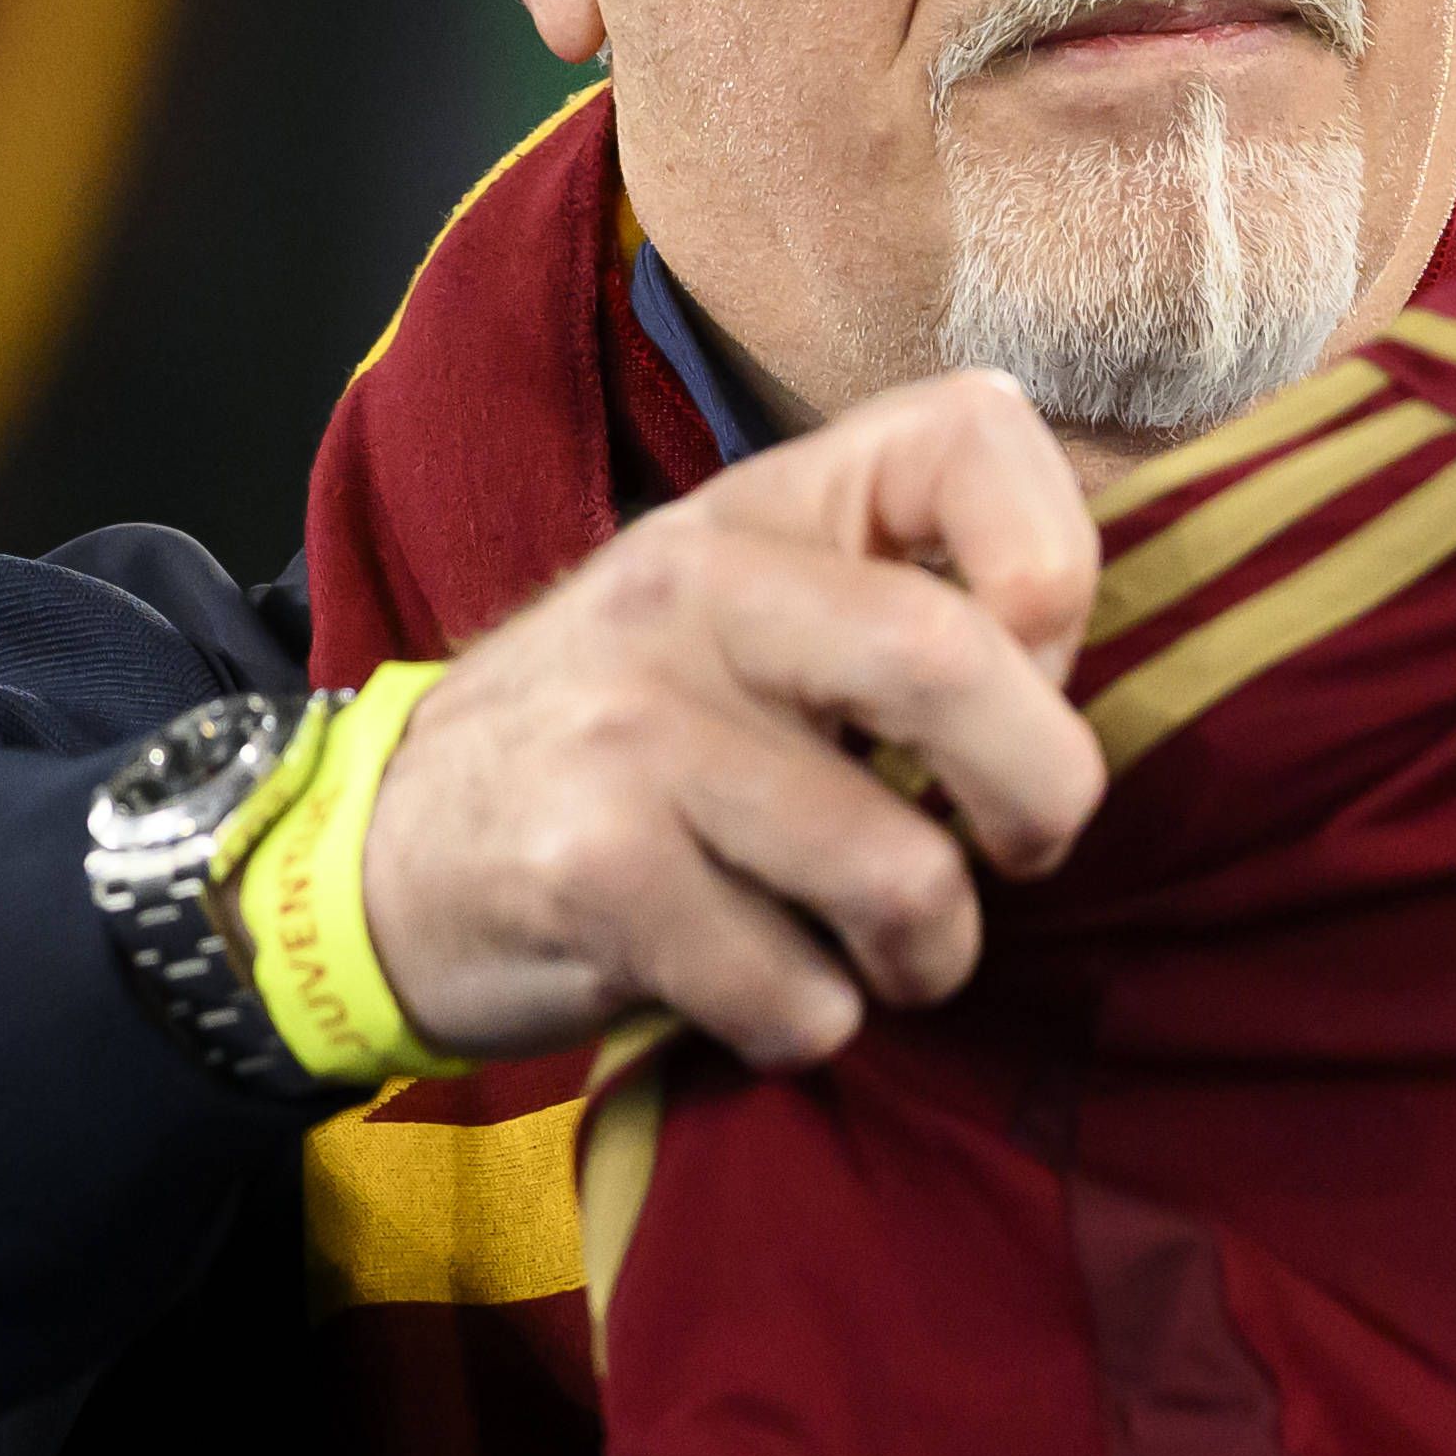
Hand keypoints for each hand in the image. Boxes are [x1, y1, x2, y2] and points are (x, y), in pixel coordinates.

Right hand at [360, 370, 1105, 1064]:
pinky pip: (797, 989)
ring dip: (928, 954)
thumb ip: (902, 613)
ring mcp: (631, 728)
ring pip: (897, 868)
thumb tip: (1075, 678)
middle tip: (1019, 853)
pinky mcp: (589, 871)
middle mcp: (694, 585)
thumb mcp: (750, 625)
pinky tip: (763, 993)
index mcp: (767, 505)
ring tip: (880, 953)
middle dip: (1043, 794)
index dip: (1059, 563)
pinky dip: (813, 1024)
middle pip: (951, 659)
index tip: (1034, 665)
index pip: (971, 431)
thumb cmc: (627, 746)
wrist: (381, 856)